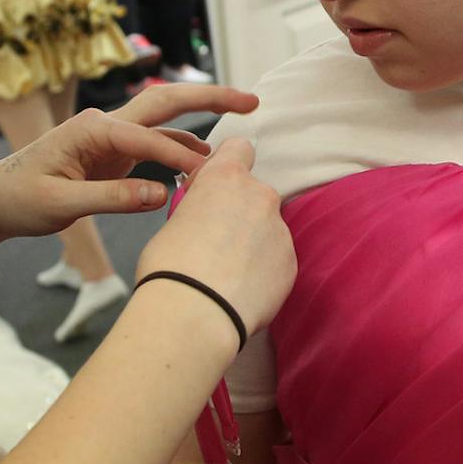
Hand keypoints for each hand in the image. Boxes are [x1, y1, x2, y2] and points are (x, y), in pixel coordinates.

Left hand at [0, 84, 259, 250]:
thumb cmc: (19, 198)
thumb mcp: (60, 204)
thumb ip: (111, 198)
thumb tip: (161, 194)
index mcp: (91, 129)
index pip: (148, 137)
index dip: (180, 156)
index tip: (209, 176)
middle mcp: (105, 124)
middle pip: (167, 103)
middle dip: (211, 98)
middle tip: (253, 99)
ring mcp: (110, 135)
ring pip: (165, 121)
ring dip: (202, 121)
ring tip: (243, 125)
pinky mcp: (112, 152)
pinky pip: (155, 144)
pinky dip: (182, 148)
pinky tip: (205, 161)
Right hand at [140, 136, 294, 339]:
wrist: (194, 315)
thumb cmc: (170, 268)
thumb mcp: (173, 221)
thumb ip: (199, 207)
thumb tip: (204, 217)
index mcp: (226, 178)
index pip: (240, 148)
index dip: (229, 164)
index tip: (218, 187)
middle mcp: (260, 197)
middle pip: (255, 195)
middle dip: (241, 213)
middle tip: (215, 243)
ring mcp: (280, 230)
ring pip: (268, 230)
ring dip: (254, 244)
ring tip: (226, 274)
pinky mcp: (291, 263)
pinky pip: (277, 259)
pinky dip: (263, 271)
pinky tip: (240, 289)